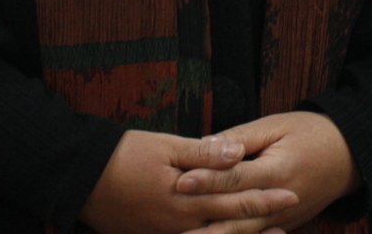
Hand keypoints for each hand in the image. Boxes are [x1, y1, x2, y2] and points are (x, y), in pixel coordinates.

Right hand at [81, 130, 298, 233]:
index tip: (292, 195)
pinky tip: (223, 232)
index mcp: (186, 200)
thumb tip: (238, 153)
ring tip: (269, 233)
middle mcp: (179, 225)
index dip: (265, 199)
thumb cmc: (123, 155)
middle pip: (228, 226)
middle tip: (290, 217)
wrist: (79, 179)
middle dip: (260, 222)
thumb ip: (203, 153)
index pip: (235, 201)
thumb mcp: (164, 146)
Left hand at [174, 112, 359, 232]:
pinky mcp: (284, 225)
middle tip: (172, 218)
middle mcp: (279, 201)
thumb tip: (207, 144)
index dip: (207, 180)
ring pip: (243, 233)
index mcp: (277, 171)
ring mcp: (283, 218)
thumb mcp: (278, 124)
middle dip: (202, 217)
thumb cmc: (312, 133)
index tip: (180, 182)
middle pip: (235, 214)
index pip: (235, 178)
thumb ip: (242, 137)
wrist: (350, 156)